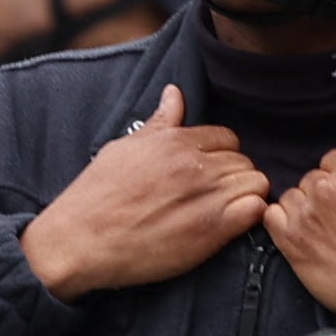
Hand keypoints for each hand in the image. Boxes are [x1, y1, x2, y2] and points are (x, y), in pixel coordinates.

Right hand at [18, 90, 267, 298]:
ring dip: (246, 196)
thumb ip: (158, 124)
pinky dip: (251, 216)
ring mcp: (205, 196)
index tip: (208, 175)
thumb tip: (174, 94)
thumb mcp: (124, 149)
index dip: (222, 157)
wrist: (80, 241)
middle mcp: (195, 164)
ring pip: (256, 183)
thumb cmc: (97, 196)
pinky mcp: (212, 230)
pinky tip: (232, 225)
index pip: (227, 138)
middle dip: (234, 177)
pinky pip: (255, 209)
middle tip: (214, 197)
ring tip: (224, 212)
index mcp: (175, 141)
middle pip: (244, 161)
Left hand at [262, 139, 335, 333]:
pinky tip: (304, 238)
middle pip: (313, 179)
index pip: (333, 160)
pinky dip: (282, 224)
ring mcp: (308, 215)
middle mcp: (328, 187)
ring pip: (293, 198)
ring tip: (329, 235)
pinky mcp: (293, 244)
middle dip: (326, 196)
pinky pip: (272, 218)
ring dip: (305, 211)